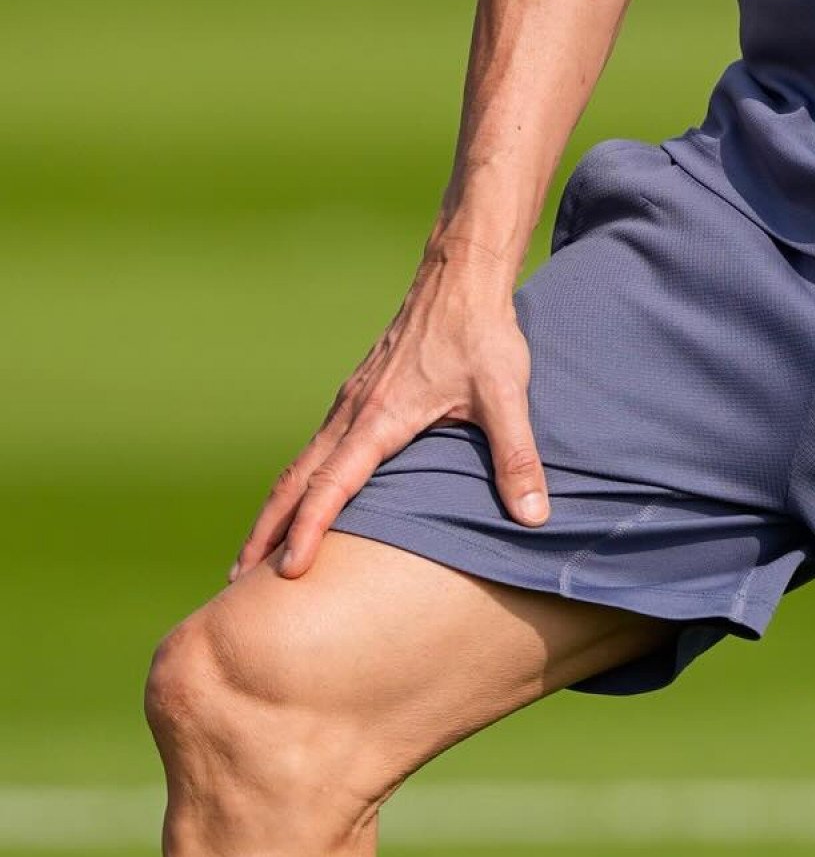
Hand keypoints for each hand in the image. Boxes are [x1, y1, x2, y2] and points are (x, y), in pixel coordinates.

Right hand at [230, 238, 548, 581]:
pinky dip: (298, 480)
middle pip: (296, 479)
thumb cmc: (482, 333)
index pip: (332, 484)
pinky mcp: (361, 392)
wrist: (462, 275)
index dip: (309, 530)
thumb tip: (536, 518)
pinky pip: (317, 444)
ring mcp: (352, 400)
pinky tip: (303, 498)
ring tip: (257, 554)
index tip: (286, 572)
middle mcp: (354, 411)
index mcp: (380, 417)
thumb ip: (517, 456)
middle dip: (266, 530)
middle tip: (237, 581)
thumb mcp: (507, 393)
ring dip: (277, 507)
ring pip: (301, 461)